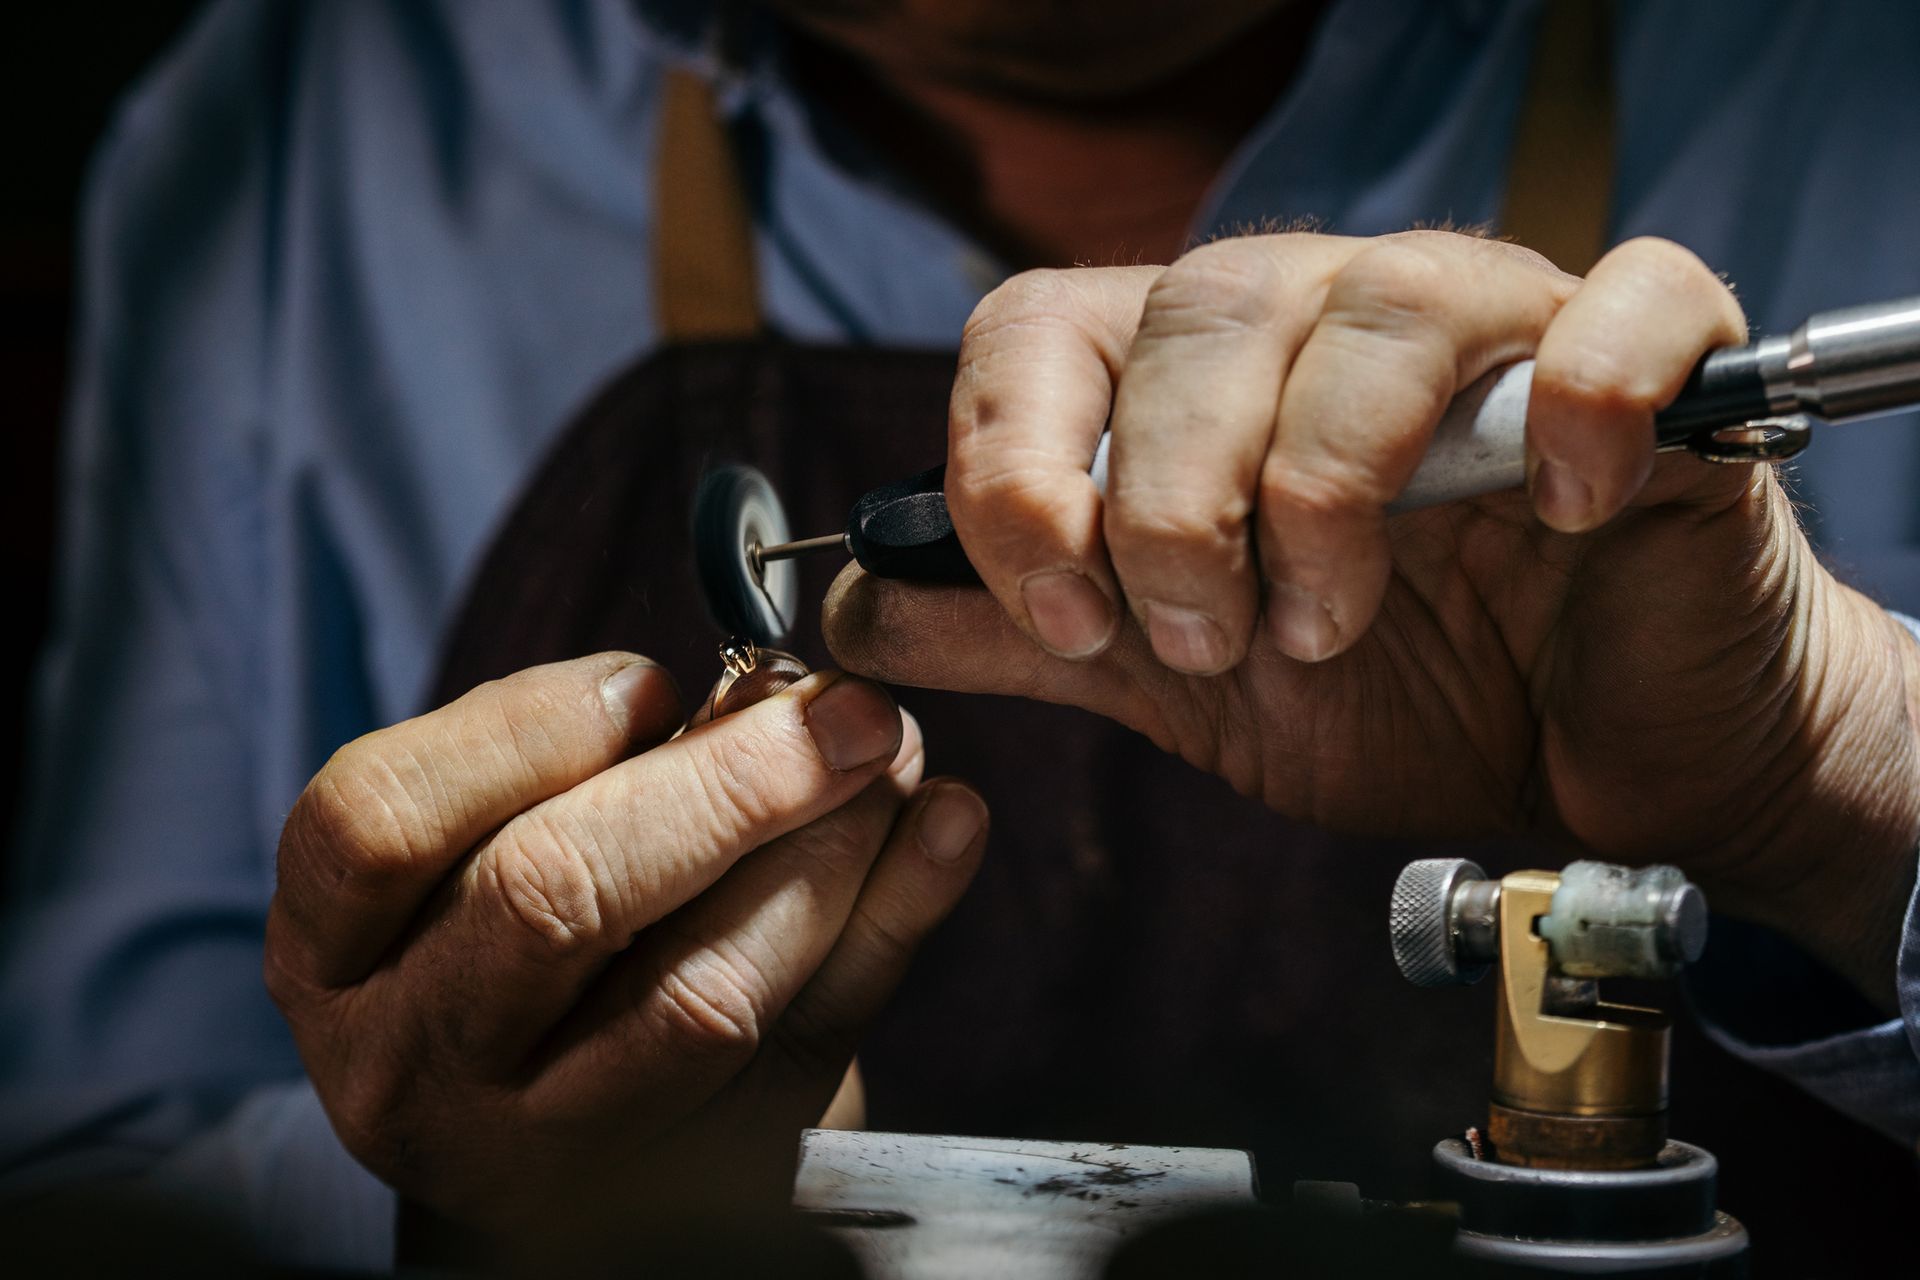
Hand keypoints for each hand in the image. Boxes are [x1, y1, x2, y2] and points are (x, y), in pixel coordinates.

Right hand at [265, 653, 986, 1250]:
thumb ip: (607, 760)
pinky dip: (892, 924)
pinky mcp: (680, 1183)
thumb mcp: (495, 842)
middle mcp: (412, 1065)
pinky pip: (805, 1050)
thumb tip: (775, 689)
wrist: (557, 1141)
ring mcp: (543, 1150)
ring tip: (892, 758)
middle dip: (723, 781)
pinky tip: (945, 831)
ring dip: (825, 849)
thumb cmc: (516, 941)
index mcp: (333, 955)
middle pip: (553, 898)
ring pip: (697, 996)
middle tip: (839, 706)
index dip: (532, 726)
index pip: (383, 821)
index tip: (652, 678)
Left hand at [824, 231, 1919, 1005]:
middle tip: (1211, 642)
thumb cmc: (1401, 701)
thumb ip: (1028, 634)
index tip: (1062, 618)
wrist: (1598, 764)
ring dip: (1328, 493)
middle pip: (1202, 310)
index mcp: (1202, 376)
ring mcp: (1497, 326)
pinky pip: (1625, 313)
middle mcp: (1331, 315)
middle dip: (1171, 509)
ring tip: (1333, 622)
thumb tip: (853, 607)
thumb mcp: (1177, 685)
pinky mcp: (1661, 370)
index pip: (1043, 323)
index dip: (1015, 467)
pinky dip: (1583, 405)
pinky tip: (1561, 512)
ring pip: (1381, 306)